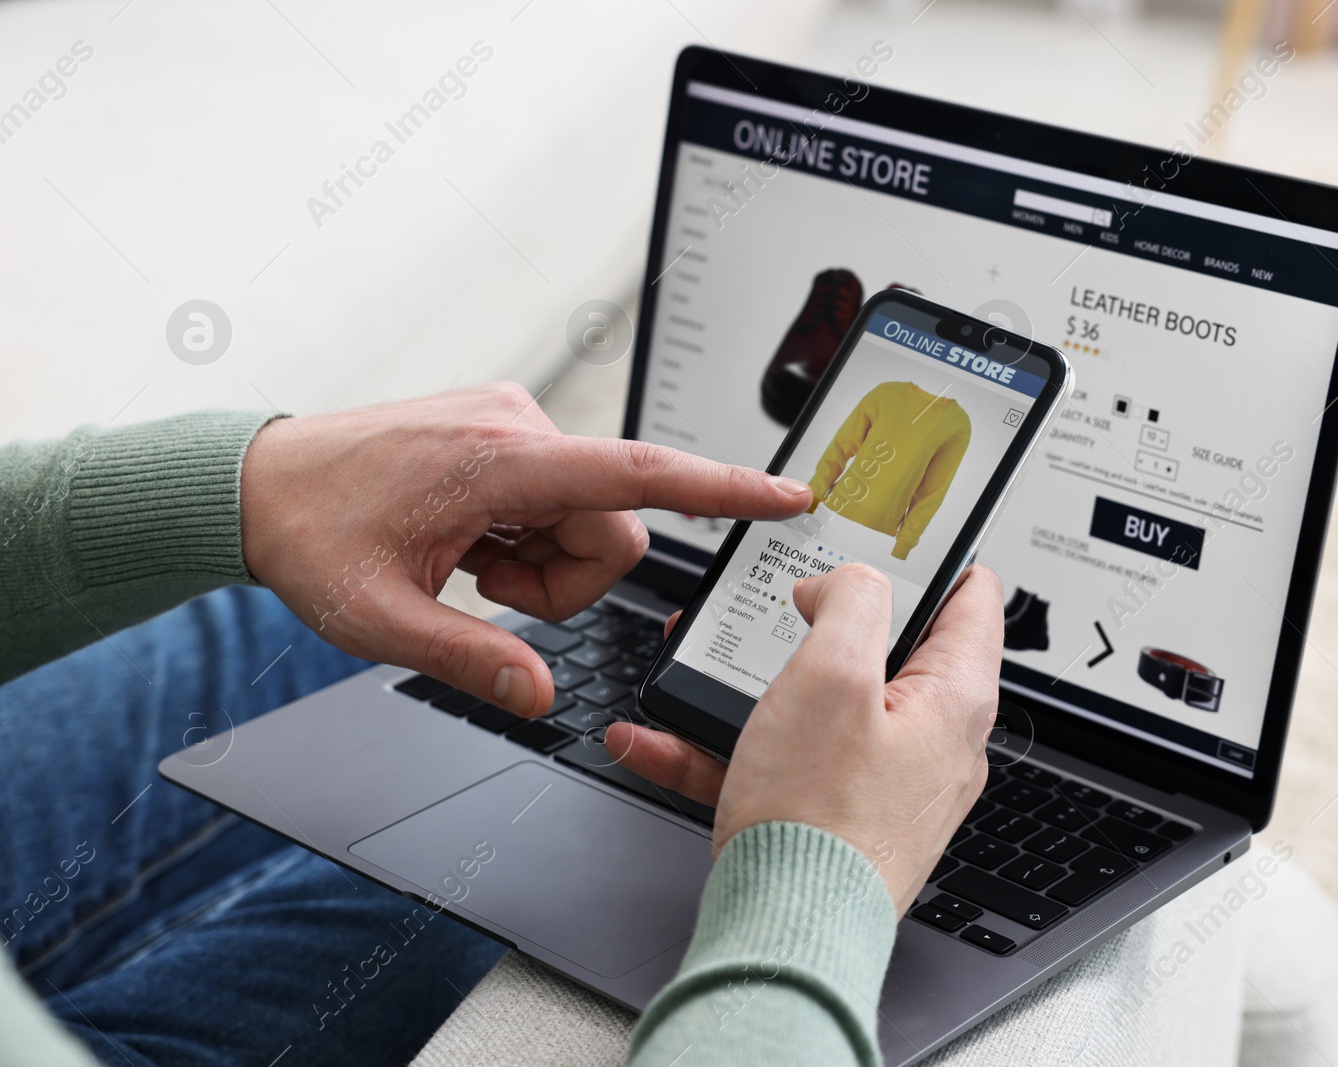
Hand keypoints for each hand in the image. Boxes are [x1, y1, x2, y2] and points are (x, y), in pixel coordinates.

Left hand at [239, 383, 810, 715]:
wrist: (259, 483)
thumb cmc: (312, 535)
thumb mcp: (381, 620)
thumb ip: (471, 659)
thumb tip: (539, 693)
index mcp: (498, 461)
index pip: (636, 474)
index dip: (720, 489)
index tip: (786, 495)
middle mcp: (518, 426)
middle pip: (614, 523)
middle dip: (569, 577)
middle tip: (488, 591)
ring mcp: (514, 423)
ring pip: (589, 516)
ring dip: (544, 560)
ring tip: (470, 565)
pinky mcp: (508, 430)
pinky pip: (560, 497)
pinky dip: (528, 536)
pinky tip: (471, 540)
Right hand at [607, 562, 1002, 913]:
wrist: (784, 938)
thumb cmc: (819, 819)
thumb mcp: (831, 674)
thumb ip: (851, 601)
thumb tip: (848, 585)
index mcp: (952, 699)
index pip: (972, 599)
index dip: (932, 556)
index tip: (891, 536)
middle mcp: (930, 744)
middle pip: (883, 652)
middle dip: (818, 623)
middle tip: (777, 602)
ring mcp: (883, 787)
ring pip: (817, 711)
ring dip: (751, 687)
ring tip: (693, 672)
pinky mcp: (834, 821)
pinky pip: (780, 766)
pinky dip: (723, 749)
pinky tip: (657, 742)